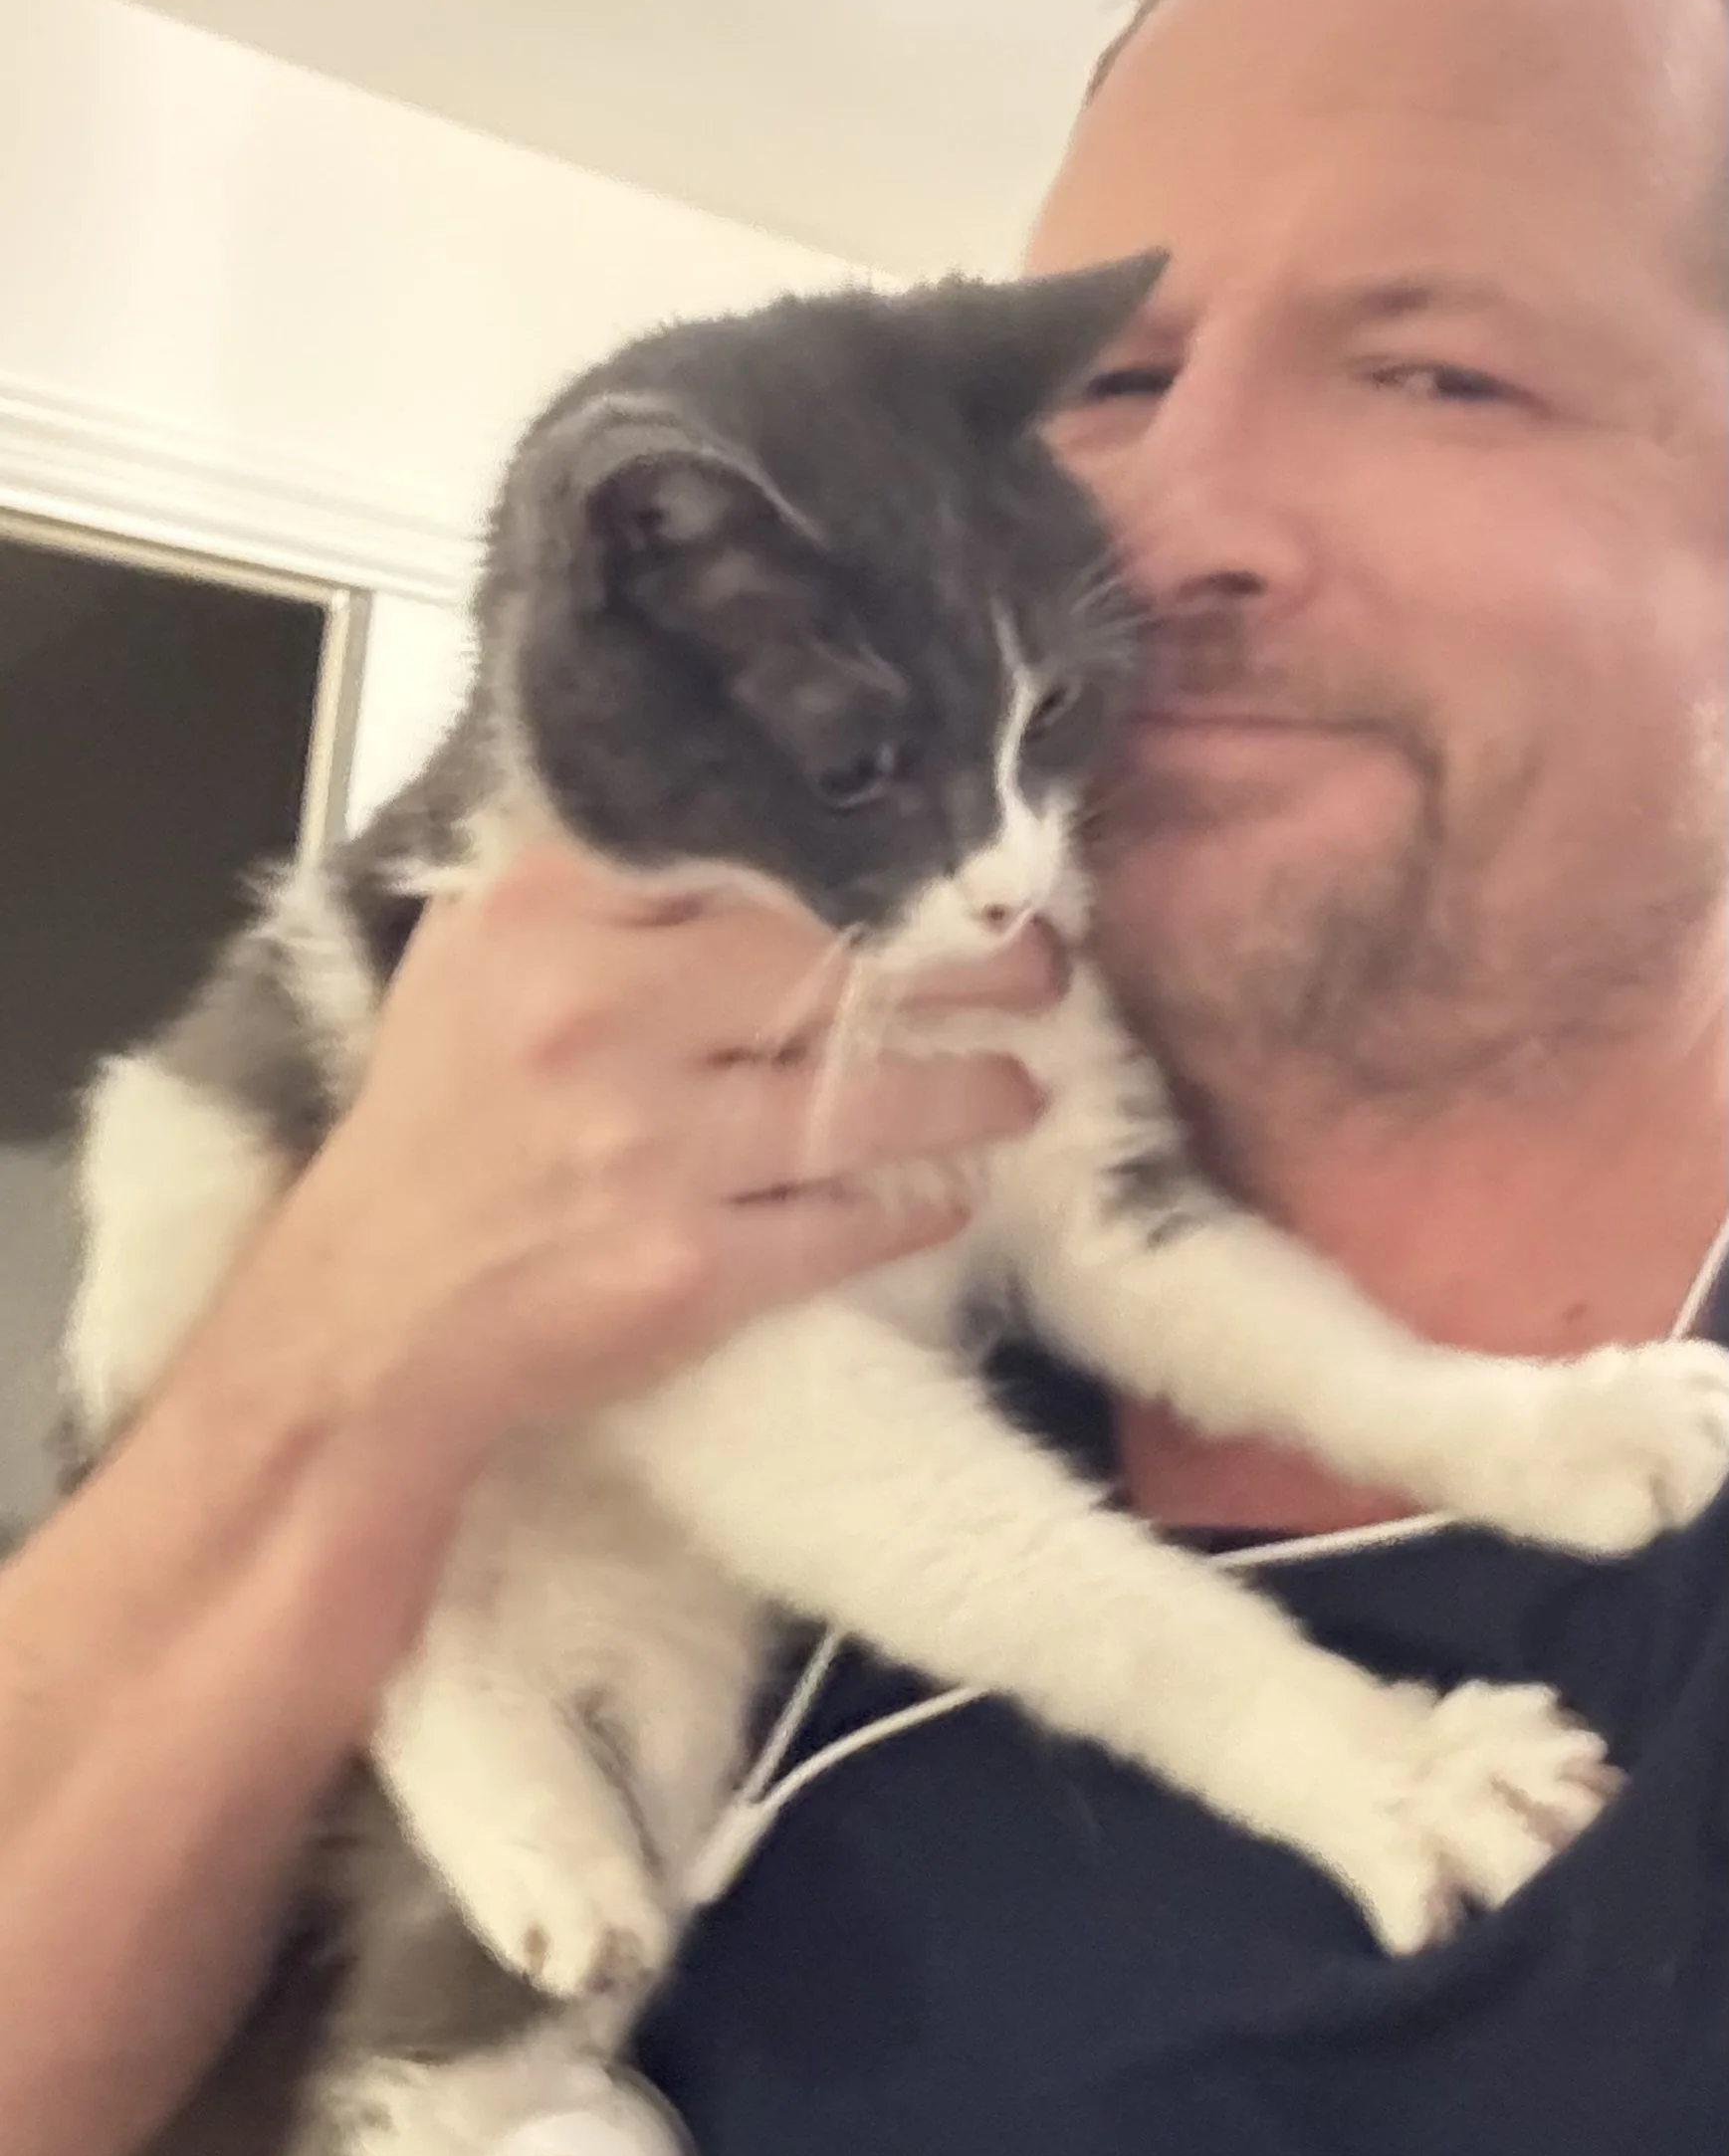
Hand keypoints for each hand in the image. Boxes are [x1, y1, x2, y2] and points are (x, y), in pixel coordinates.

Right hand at [205, 842, 1059, 1467]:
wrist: (365, 1326)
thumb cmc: (431, 1133)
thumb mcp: (472, 963)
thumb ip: (592, 889)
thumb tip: (748, 829)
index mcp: (544, 917)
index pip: (745, 856)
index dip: (870, 864)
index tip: (950, 862)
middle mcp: (598, 1016)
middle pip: (831, 967)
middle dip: (961, 966)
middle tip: (1038, 966)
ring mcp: (648, 1146)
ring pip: (861, 1098)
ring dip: (964, 1092)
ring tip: (1019, 1083)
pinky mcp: (687, 1267)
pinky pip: (843, 1223)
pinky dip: (912, 1205)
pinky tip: (952, 1191)